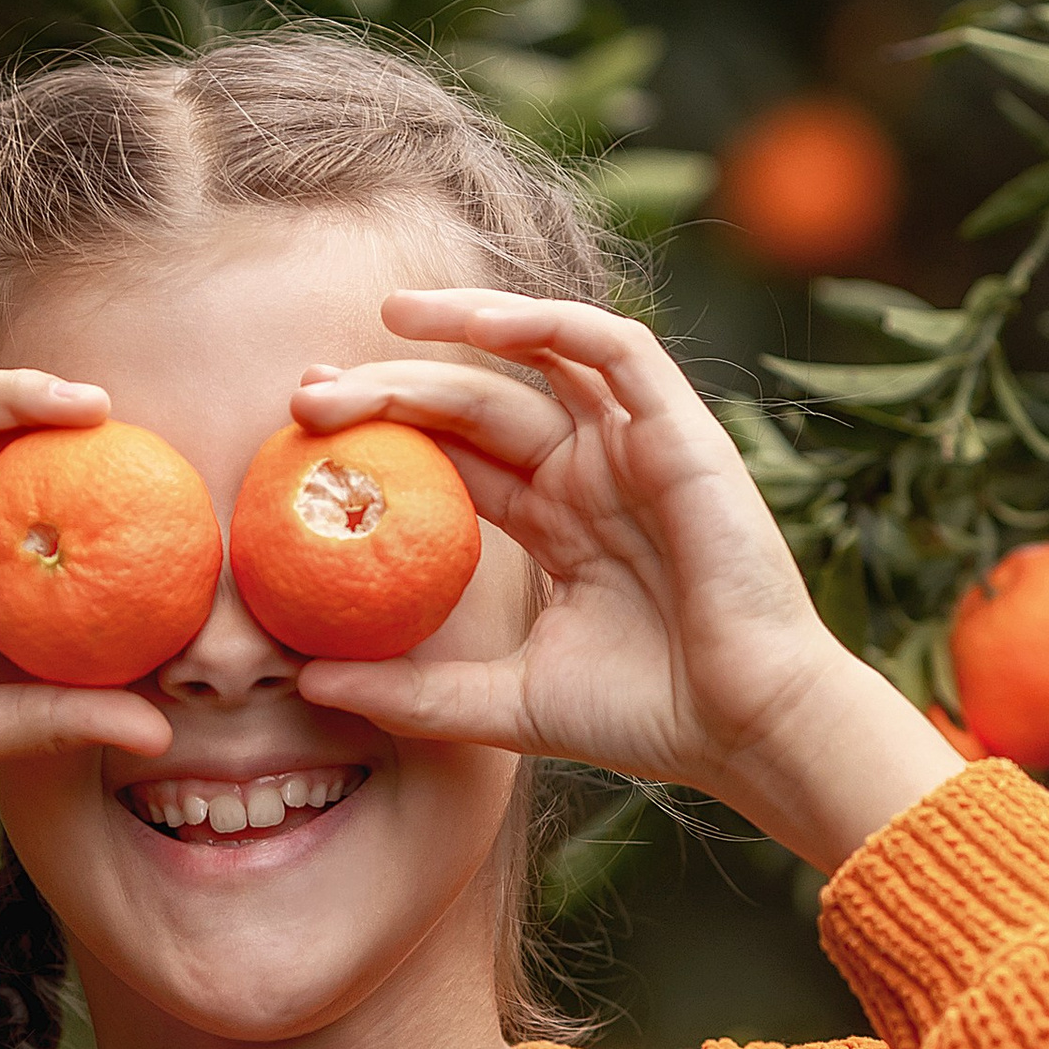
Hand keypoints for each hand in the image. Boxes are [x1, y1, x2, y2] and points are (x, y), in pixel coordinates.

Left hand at [290, 294, 964, 875]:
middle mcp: (590, 471)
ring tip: (388, 319)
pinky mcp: (680, 431)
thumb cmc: (648, 717)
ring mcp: (634, 446)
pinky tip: (483, 322)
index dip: (380, 433)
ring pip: (538, 355)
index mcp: (555, 518)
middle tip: (310, 391)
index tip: (301, 432)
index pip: (452, 454)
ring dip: (464, 325)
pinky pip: (615, 348)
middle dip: (392, 384)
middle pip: (475, 401)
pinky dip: (552, 322)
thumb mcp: (507, 702)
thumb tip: (306, 684)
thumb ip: (414, 692)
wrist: (748, 729)